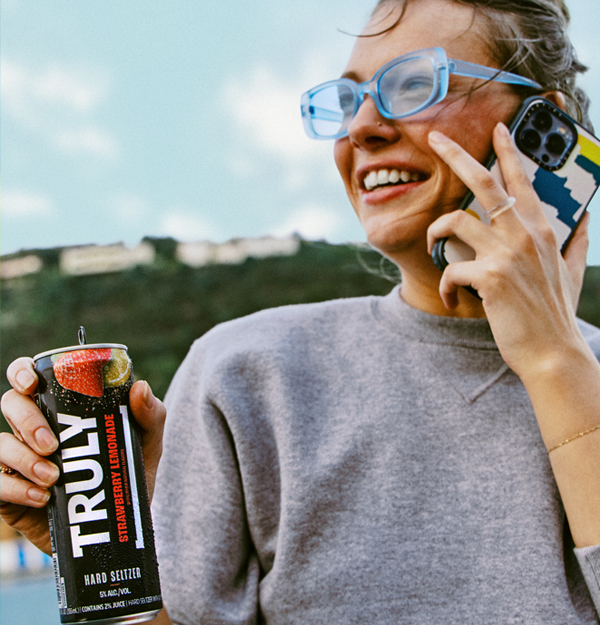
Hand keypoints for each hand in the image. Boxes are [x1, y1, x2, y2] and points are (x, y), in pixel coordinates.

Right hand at [0, 357, 165, 554]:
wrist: (120, 526)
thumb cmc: (128, 474)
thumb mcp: (147, 444)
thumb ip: (150, 415)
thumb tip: (139, 387)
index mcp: (62, 407)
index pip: (30, 378)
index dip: (22, 372)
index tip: (32, 383)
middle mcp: (35, 428)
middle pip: (11, 405)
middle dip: (28, 421)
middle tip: (53, 444)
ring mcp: (19, 460)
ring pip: (1, 444)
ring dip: (24, 459)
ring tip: (53, 477)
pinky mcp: (11, 493)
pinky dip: (16, 488)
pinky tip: (42, 497)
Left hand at [426, 122, 589, 378]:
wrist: (552, 352)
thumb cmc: (556, 312)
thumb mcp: (572, 270)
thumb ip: (576, 239)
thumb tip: (585, 216)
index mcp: (541, 229)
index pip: (522, 181)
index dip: (508, 151)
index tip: (497, 129)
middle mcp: (524, 234)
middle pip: (484, 183)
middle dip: (456, 155)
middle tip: (435, 138)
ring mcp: (506, 254)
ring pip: (454, 221)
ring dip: (436, 232)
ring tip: (436, 247)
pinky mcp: (490, 277)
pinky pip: (450, 269)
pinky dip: (445, 285)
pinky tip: (451, 298)